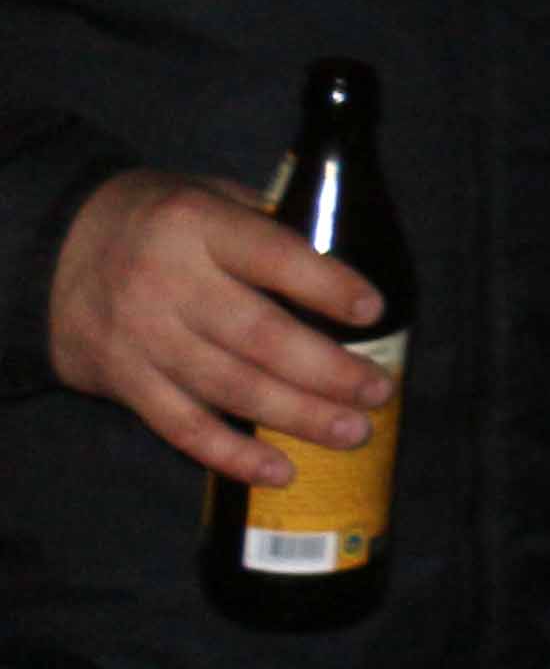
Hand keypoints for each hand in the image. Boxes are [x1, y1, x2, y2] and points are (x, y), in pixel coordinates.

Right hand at [45, 169, 385, 484]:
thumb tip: (350, 269)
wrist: (53, 256)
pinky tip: (281, 471)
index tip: (373, 311)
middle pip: (258, 336)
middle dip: (326, 370)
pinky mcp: (124, 382)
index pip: (272, 256)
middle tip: (377, 391)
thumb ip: (268, 227)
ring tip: (353, 432)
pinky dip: (232, 455)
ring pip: (229, 388)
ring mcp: (143, 338)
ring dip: (297, 416)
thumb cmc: (159, 223)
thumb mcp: (209, 197)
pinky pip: (182, 427)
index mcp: (196, 226)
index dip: (325, 285)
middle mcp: (167, 284)